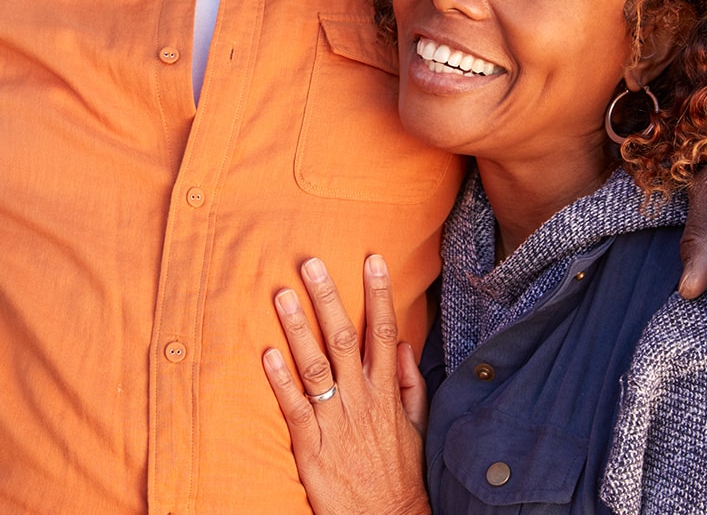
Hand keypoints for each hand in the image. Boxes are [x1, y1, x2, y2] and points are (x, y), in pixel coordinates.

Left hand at [262, 255, 430, 514]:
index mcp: (386, 391)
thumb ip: (408, 383)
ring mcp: (336, 422)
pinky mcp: (313, 448)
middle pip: (345, 339)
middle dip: (329, 298)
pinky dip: (281, 381)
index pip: (385, 331)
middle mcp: (362, 399)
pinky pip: (295, 409)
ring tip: (282, 295)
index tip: (373, 260)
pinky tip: (267, 354)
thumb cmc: (400, 470)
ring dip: (299, 330)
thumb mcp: (416, 424)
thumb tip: (401, 343)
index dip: (379, 294)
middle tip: (312, 264)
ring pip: (316, 367)